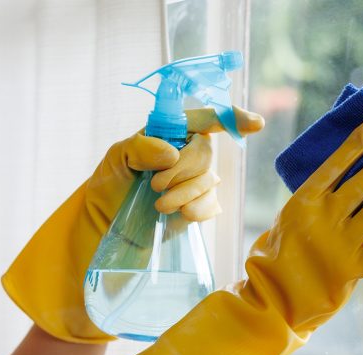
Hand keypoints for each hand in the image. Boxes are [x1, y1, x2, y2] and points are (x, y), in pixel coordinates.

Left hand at [2, 106, 263, 343]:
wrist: (107, 228)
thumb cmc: (108, 187)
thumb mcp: (115, 160)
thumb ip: (140, 148)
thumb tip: (172, 153)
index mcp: (170, 133)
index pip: (205, 119)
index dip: (232, 118)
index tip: (254, 124)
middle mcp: (187, 153)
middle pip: (207, 152)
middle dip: (184, 170)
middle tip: (156, 186)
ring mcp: (196, 182)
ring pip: (209, 181)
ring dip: (185, 193)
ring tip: (159, 206)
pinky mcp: (199, 207)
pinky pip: (212, 204)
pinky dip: (197, 210)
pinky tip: (179, 215)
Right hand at [121, 114, 362, 354]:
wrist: (273, 299)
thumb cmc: (278, 258)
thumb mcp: (288, 219)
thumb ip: (315, 200)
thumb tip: (341, 175)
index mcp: (305, 201)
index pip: (337, 163)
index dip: (357, 142)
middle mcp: (326, 217)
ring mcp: (343, 242)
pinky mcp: (356, 268)